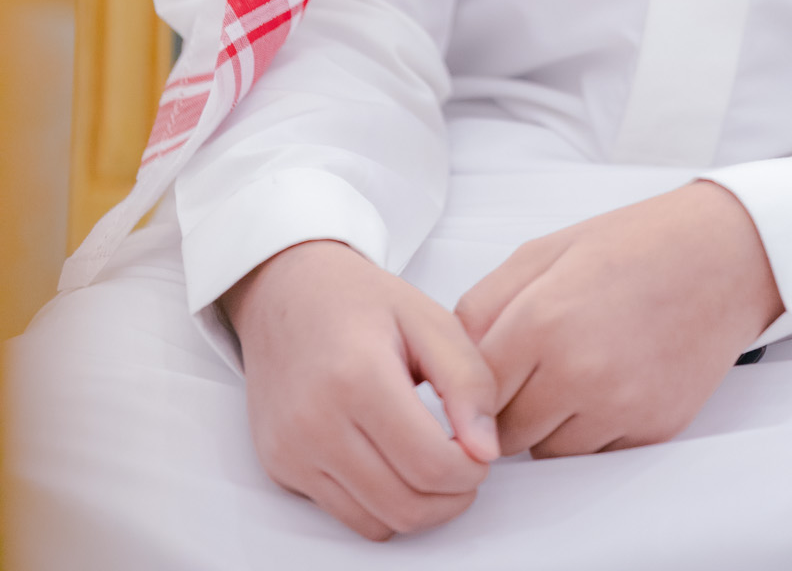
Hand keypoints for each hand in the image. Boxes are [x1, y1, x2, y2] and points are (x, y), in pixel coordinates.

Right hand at [222, 239, 498, 540]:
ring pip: (377, 523)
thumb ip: (468, 381)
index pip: (430, 464)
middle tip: (467, 464)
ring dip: (420, 508)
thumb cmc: (358, 300)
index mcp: (357, 376)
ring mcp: (292, 451)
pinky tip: (397, 465)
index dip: (471, 470)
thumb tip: (486, 448)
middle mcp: (315, 422)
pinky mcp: (280, 468)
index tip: (482, 451)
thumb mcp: (428, 318)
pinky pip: (345, 516)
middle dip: (452, 497)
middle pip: (405, 505)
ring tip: (436, 465)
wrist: (288, 292)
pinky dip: (382, 505)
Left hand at [456, 180, 782, 458]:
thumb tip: (449, 362)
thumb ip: (483, 306)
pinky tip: (609, 381)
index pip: (471, 392)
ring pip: (547, 451)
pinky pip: (595, 455)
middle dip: (506, 407)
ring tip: (573, 369)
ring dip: (547, 423)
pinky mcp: (652, 429)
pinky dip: (591, 430)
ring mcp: (619, 407)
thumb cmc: (631, 245)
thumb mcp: (543, 252)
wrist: (721, 255)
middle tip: (530, 367)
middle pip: (503, 433)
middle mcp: (579, 372)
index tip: (481, 374)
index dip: (471, 384)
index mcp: (542, 320)